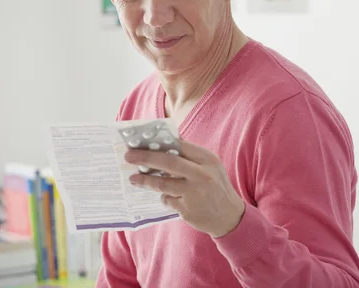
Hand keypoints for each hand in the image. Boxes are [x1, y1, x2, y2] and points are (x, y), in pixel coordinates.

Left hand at [124, 140, 244, 237]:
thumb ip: (192, 156)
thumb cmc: (216, 186)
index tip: (142, 141)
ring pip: (163, 184)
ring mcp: (194, 193)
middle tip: (128, 156)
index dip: (160, 143)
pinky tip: (165, 196)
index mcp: (208, 160)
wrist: (229, 216)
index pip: (181, 146)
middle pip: (169, 163)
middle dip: (146, 158)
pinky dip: (164, 197)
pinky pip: (167, 200)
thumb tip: (166, 143)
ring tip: (133, 179)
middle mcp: (202, 175)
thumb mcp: (211, 166)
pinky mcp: (187, 209)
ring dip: (145, 180)